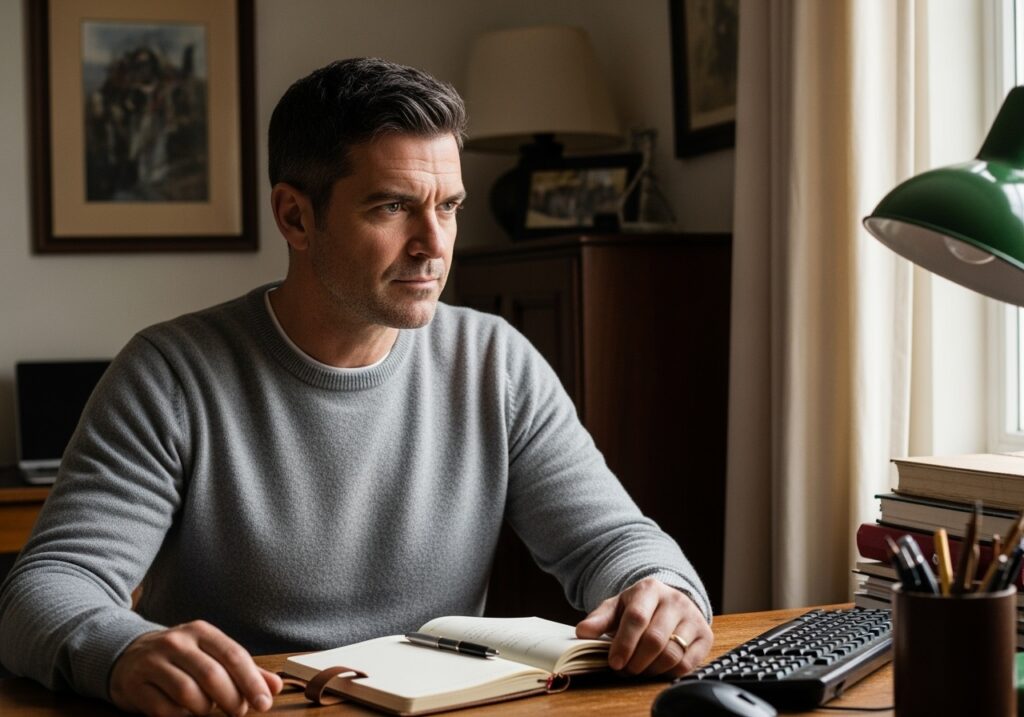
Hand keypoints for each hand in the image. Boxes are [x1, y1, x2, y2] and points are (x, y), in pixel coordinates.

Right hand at [109, 620, 282, 715]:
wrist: (127, 655)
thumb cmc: (181, 657)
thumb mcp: (210, 654)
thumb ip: (243, 670)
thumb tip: (275, 687)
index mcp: (201, 631)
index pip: (233, 655)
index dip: (251, 682)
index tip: (264, 703)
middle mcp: (176, 642)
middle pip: (212, 675)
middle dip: (231, 699)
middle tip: (237, 711)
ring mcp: (153, 662)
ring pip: (188, 693)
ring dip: (205, 709)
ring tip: (209, 710)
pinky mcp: (135, 685)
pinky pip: (165, 709)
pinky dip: (181, 716)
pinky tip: (184, 712)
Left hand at [575, 577, 711, 676]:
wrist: (669, 602)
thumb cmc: (639, 607)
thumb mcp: (617, 607)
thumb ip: (599, 619)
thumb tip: (582, 631)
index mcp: (649, 589)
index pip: (637, 618)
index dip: (624, 644)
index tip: (614, 662)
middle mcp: (675, 600)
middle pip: (655, 639)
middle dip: (636, 661)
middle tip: (625, 670)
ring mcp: (693, 617)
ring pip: (672, 653)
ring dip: (651, 669)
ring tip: (639, 670)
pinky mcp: (705, 635)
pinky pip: (688, 663)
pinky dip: (669, 672)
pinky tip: (657, 669)